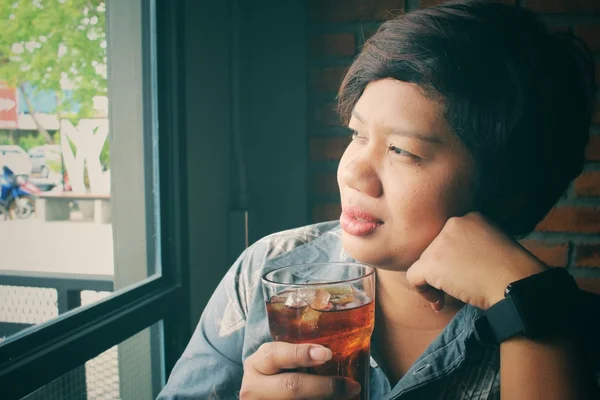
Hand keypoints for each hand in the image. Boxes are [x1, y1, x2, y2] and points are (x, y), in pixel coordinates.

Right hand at [240, 341, 361, 399]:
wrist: (261, 394)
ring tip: (349, 394)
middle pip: (291, 386)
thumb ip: (297, 354)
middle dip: (325, 386)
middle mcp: (254, 387)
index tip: (326, 353)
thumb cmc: (275, 372)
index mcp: (256, 364)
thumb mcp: (278, 360)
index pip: (275, 355)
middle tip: (351, 385)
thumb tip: (333, 352)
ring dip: (327, 398)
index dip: (301, 353)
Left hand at [406, 212, 545, 310]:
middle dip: (443, 271)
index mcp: (471, 217)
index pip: (448, 238)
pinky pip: (414, 277)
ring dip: (435, 282)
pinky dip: (423, 292)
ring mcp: (441, 242)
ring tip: (453, 295)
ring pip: (424, 263)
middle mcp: (453, 223)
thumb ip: (471, 246)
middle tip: (459, 287)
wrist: (516, 284)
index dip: (453, 260)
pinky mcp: (432, 261)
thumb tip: (450, 263)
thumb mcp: (495, 245)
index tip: (466, 274)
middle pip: (434, 250)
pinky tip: (438, 302)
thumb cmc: (512, 273)